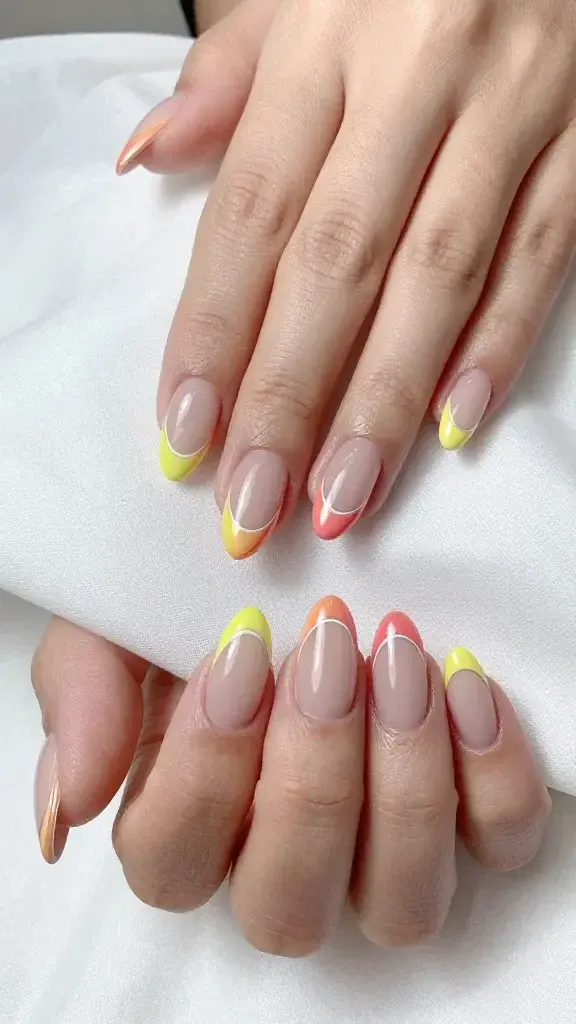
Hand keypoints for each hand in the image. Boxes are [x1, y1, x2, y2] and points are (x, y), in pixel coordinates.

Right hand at [32, 603, 548, 952]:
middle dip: (310, 771)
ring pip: (397, 899)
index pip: (172, 862)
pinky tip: (461, 684)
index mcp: (182, 832)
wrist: (294, 574)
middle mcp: (280, 868)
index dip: (205, 765)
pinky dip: (492, 772)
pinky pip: (501, 839)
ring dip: (401, 780)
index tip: (240, 650)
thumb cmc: (198, 615)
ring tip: (398, 660)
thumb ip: (81, 705)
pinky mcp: (468, 820)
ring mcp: (378, 856)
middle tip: (327, 648)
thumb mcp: (115, 631)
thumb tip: (68, 811)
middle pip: (286, 899)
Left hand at [116, 0, 575, 556]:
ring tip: (340, 494)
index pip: (252, 210)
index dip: (214, 332)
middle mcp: (415, 71)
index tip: (186, 430)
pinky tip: (452, 425)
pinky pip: (542, 253)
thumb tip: (149, 152)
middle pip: (336, 262)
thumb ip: (229, 74)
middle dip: (288, 396)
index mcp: (325, 36)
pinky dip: (498, 344)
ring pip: (437, 276)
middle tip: (253, 502)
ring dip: (383, 401)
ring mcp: (513, 105)